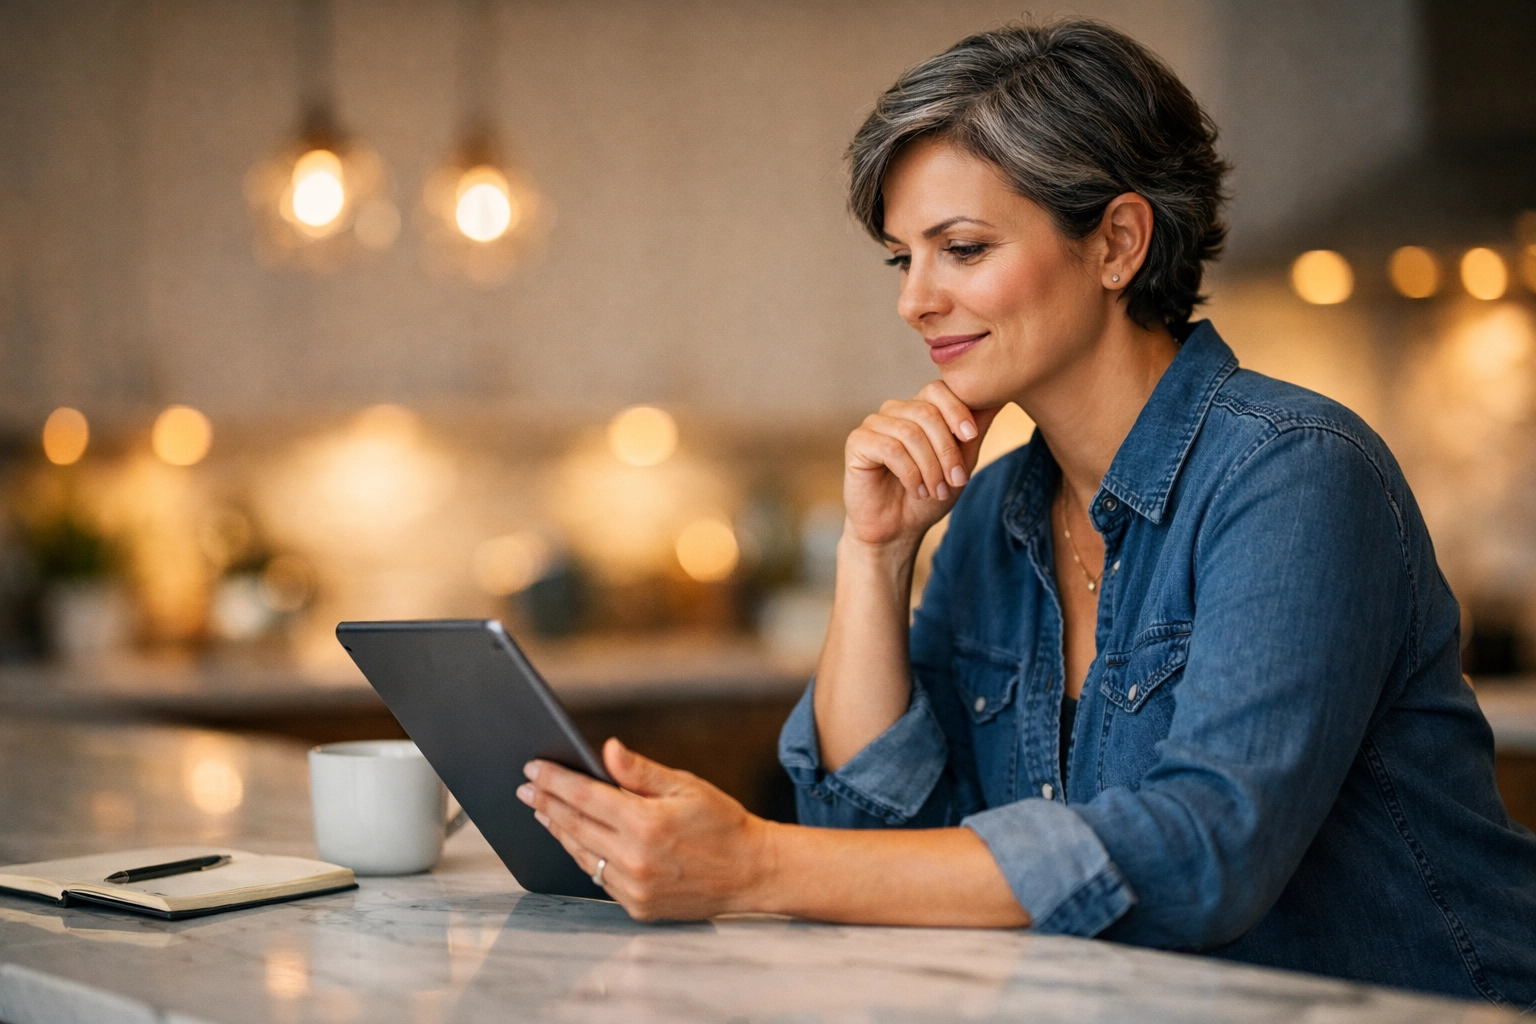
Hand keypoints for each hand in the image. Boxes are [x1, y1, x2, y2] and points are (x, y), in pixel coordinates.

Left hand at [516, 738, 773, 920]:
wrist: (751, 872)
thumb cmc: (721, 823)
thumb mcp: (685, 786)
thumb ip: (640, 771)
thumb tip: (605, 750)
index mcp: (647, 823)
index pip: (584, 797)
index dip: (554, 781)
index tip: (533, 769)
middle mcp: (635, 859)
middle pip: (574, 825)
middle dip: (546, 803)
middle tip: (526, 788)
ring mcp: (634, 888)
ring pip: (581, 854)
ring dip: (559, 830)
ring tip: (543, 811)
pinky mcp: (637, 907)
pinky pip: (599, 877)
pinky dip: (583, 855)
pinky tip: (575, 839)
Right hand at [843, 381, 998, 550]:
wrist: (899, 529)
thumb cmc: (929, 496)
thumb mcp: (961, 461)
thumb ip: (975, 428)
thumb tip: (998, 397)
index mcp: (918, 409)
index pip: (937, 390)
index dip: (956, 410)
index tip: (970, 437)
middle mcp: (894, 411)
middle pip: (926, 412)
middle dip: (947, 450)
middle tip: (956, 481)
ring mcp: (874, 425)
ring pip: (910, 433)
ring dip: (930, 467)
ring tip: (936, 491)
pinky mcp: (857, 442)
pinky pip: (890, 449)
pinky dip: (910, 474)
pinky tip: (916, 490)